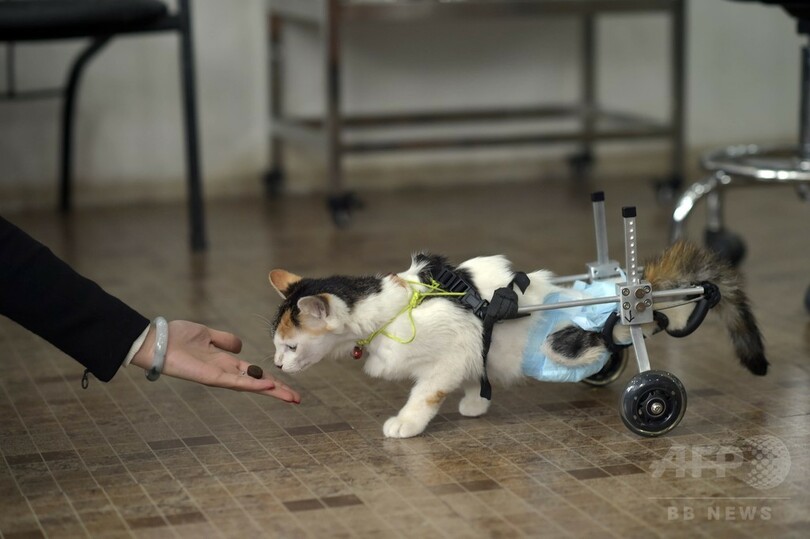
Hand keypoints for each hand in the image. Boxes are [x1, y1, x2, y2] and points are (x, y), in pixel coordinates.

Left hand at [131, 320, 299, 402]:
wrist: (157, 341)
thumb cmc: (177, 337)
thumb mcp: (206, 334)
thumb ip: (225, 340)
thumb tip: (240, 346)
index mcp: (225, 362)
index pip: (254, 374)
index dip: (271, 379)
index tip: (287, 386)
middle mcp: (225, 372)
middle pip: (257, 383)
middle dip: (277, 391)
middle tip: (297, 399)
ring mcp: (219, 376)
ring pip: (251, 386)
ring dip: (271, 392)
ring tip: (290, 397)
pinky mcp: (211, 377)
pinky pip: (236, 382)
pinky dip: (253, 385)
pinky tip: (268, 386)